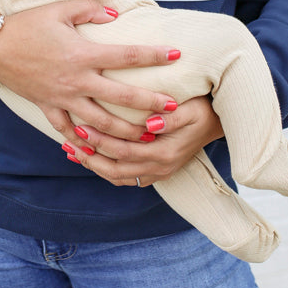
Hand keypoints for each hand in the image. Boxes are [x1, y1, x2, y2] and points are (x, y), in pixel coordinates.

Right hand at [0, 0, 179, 145]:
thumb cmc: (27, 25)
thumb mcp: (59, 9)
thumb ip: (90, 9)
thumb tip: (115, 14)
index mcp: (82, 54)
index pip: (127, 55)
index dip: (154, 55)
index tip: (176, 55)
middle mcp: (77, 81)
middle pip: (121, 97)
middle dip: (150, 104)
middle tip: (173, 109)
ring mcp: (63, 98)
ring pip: (100, 123)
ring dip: (126, 131)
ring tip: (147, 136)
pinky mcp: (48, 107)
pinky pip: (68, 131)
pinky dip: (83, 142)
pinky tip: (98, 150)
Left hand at [64, 95, 223, 186]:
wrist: (218, 123)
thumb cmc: (202, 110)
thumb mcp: (191, 110)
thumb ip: (171, 118)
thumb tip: (149, 124)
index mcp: (165, 152)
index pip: (123, 151)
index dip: (99, 141)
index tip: (79, 127)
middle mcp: (160, 167)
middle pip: (116, 168)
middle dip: (90, 155)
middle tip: (69, 140)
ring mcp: (158, 172)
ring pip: (119, 176)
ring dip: (94, 165)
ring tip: (72, 152)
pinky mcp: (156, 172)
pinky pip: (126, 177)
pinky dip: (106, 170)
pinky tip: (91, 159)